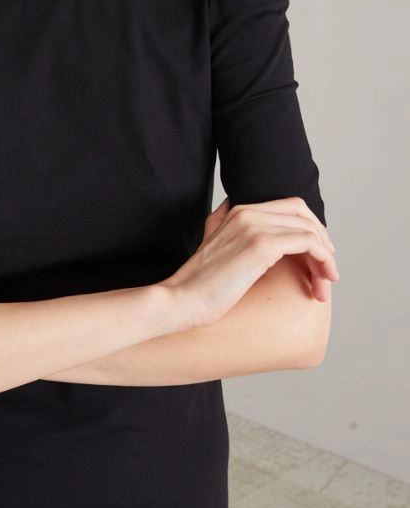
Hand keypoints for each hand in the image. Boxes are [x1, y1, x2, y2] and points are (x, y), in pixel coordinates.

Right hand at [167, 195, 338, 327]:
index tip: (317, 257)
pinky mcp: (261, 245)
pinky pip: (307, 242)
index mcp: (238, 211)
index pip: (289, 207)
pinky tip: (322, 279)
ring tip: (326, 282)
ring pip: (309, 230)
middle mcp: (247, 212)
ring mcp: (254, 226)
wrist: (181, 300)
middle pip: (303, 214)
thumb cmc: (198, 284)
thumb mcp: (209, 245)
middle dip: (322, 241)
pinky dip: (322, 259)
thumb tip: (231, 213)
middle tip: (327, 271)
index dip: (310, 229)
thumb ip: (221, 224)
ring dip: (325, 257)